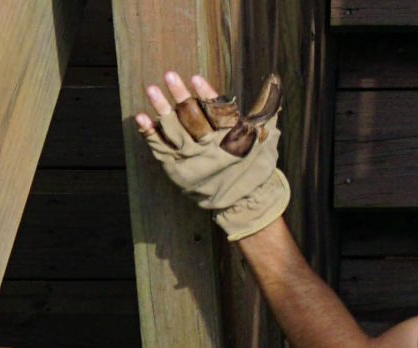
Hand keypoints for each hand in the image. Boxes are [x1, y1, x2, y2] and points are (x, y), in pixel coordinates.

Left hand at [133, 71, 287, 240]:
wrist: (244, 202)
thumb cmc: (256, 164)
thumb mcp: (267, 135)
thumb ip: (267, 106)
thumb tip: (275, 78)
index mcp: (232, 137)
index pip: (217, 112)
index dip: (206, 94)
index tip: (195, 78)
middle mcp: (210, 147)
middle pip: (192, 118)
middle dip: (180, 95)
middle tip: (170, 75)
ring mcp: (191, 159)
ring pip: (173, 130)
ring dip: (162, 109)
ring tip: (152, 89)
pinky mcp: (177, 169)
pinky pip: (160, 149)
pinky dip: (150, 133)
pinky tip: (142, 117)